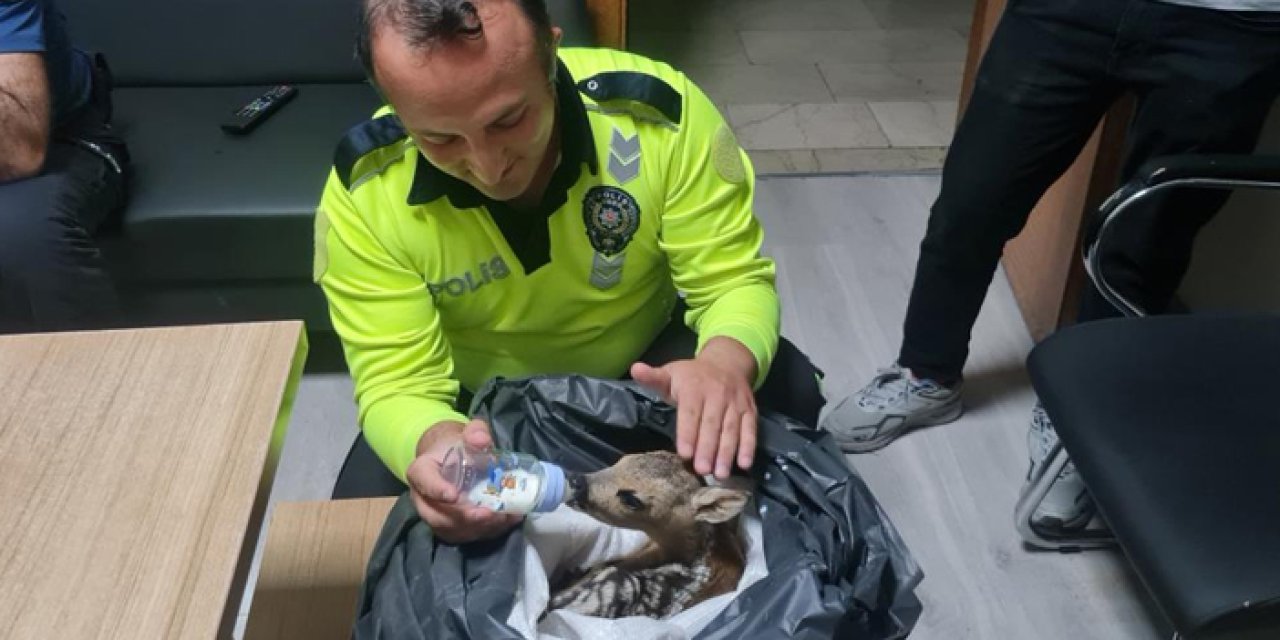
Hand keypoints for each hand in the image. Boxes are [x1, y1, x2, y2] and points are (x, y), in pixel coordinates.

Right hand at [405, 417, 522, 543]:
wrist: (455, 461)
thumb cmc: (460, 447)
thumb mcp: (468, 433)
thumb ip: (475, 432)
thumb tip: (481, 439)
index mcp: (421, 471)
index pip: (424, 481)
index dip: (436, 490)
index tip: (454, 495)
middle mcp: (423, 499)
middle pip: (435, 516)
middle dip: (462, 517)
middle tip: (487, 513)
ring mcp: (435, 517)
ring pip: (451, 531)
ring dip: (477, 528)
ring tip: (503, 517)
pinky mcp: (451, 529)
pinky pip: (464, 537)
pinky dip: (487, 532)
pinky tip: (506, 522)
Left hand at [631, 337, 758, 479]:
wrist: (727, 361)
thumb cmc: (692, 376)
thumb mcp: (670, 373)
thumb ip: (653, 378)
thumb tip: (635, 369)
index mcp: (694, 387)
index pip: (690, 412)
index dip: (688, 433)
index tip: (685, 454)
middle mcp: (717, 394)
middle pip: (712, 424)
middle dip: (707, 448)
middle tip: (702, 470)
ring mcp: (735, 403)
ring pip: (731, 429)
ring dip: (727, 452)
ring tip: (720, 474)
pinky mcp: (749, 410)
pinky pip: (750, 428)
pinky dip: (749, 446)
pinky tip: (744, 464)